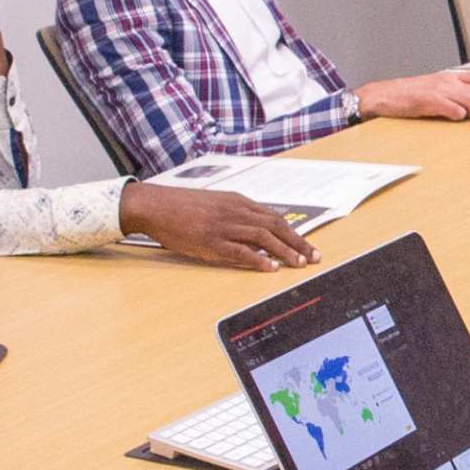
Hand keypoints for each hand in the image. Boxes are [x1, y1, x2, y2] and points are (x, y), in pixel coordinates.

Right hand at [121, 183, 320, 269]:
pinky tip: (270, 268)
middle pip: (275, 226)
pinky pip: (239, 250)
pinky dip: (257, 259)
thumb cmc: (182, 206)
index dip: (293, 232)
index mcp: (237, 201)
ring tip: (298, 264)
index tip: (307, 245)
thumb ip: (235, 212)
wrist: (156, 205)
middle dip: (297, 242)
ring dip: (284, 251)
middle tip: (314, 257)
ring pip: (262, 237)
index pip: (273, 217)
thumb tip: (256, 228)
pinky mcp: (210, 240)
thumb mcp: (214, 203)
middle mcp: (235, 211)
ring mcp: (223, 225)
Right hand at [356, 68, 469, 121]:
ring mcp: (440, 90)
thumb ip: (454, 95)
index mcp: (450, 77)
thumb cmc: (408, 95)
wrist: (384, 95)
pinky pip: (454, 110)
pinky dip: (458, 116)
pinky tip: (453, 117)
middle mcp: (448, 81)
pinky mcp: (430, 101)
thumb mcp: (435, 90)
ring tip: (466, 118)